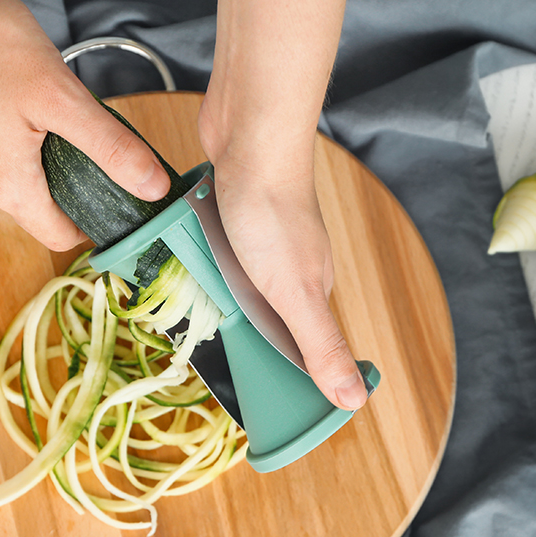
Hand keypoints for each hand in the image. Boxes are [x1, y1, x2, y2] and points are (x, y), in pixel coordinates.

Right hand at [0, 0, 169, 249]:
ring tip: (33, 102)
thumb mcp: (63, 96)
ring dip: (28, 149)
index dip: (91, 223)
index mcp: (6, 185)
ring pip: (5, 172)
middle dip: (61, 173)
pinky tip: (0, 94)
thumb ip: (111, 147)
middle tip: (76, 129)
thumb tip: (151, 186)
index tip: (112, 200)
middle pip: (33, 203)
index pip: (59, 235)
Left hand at [199, 115, 367, 410]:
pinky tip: (181, 268)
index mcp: (312, 289)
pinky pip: (216, 249)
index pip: (296, 346)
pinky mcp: (233, 213)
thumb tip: (354, 401)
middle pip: (264, 316)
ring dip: (213, 297)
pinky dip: (201, 261)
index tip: (244, 398)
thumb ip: (321, 345)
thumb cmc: (272, 213)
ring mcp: (260, 238)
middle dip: (238, 337)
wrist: (250, 134)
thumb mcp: (295, 293)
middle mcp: (290, 265)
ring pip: (236, 281)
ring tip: (183, 317)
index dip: (273, 372)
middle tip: (201, 357)